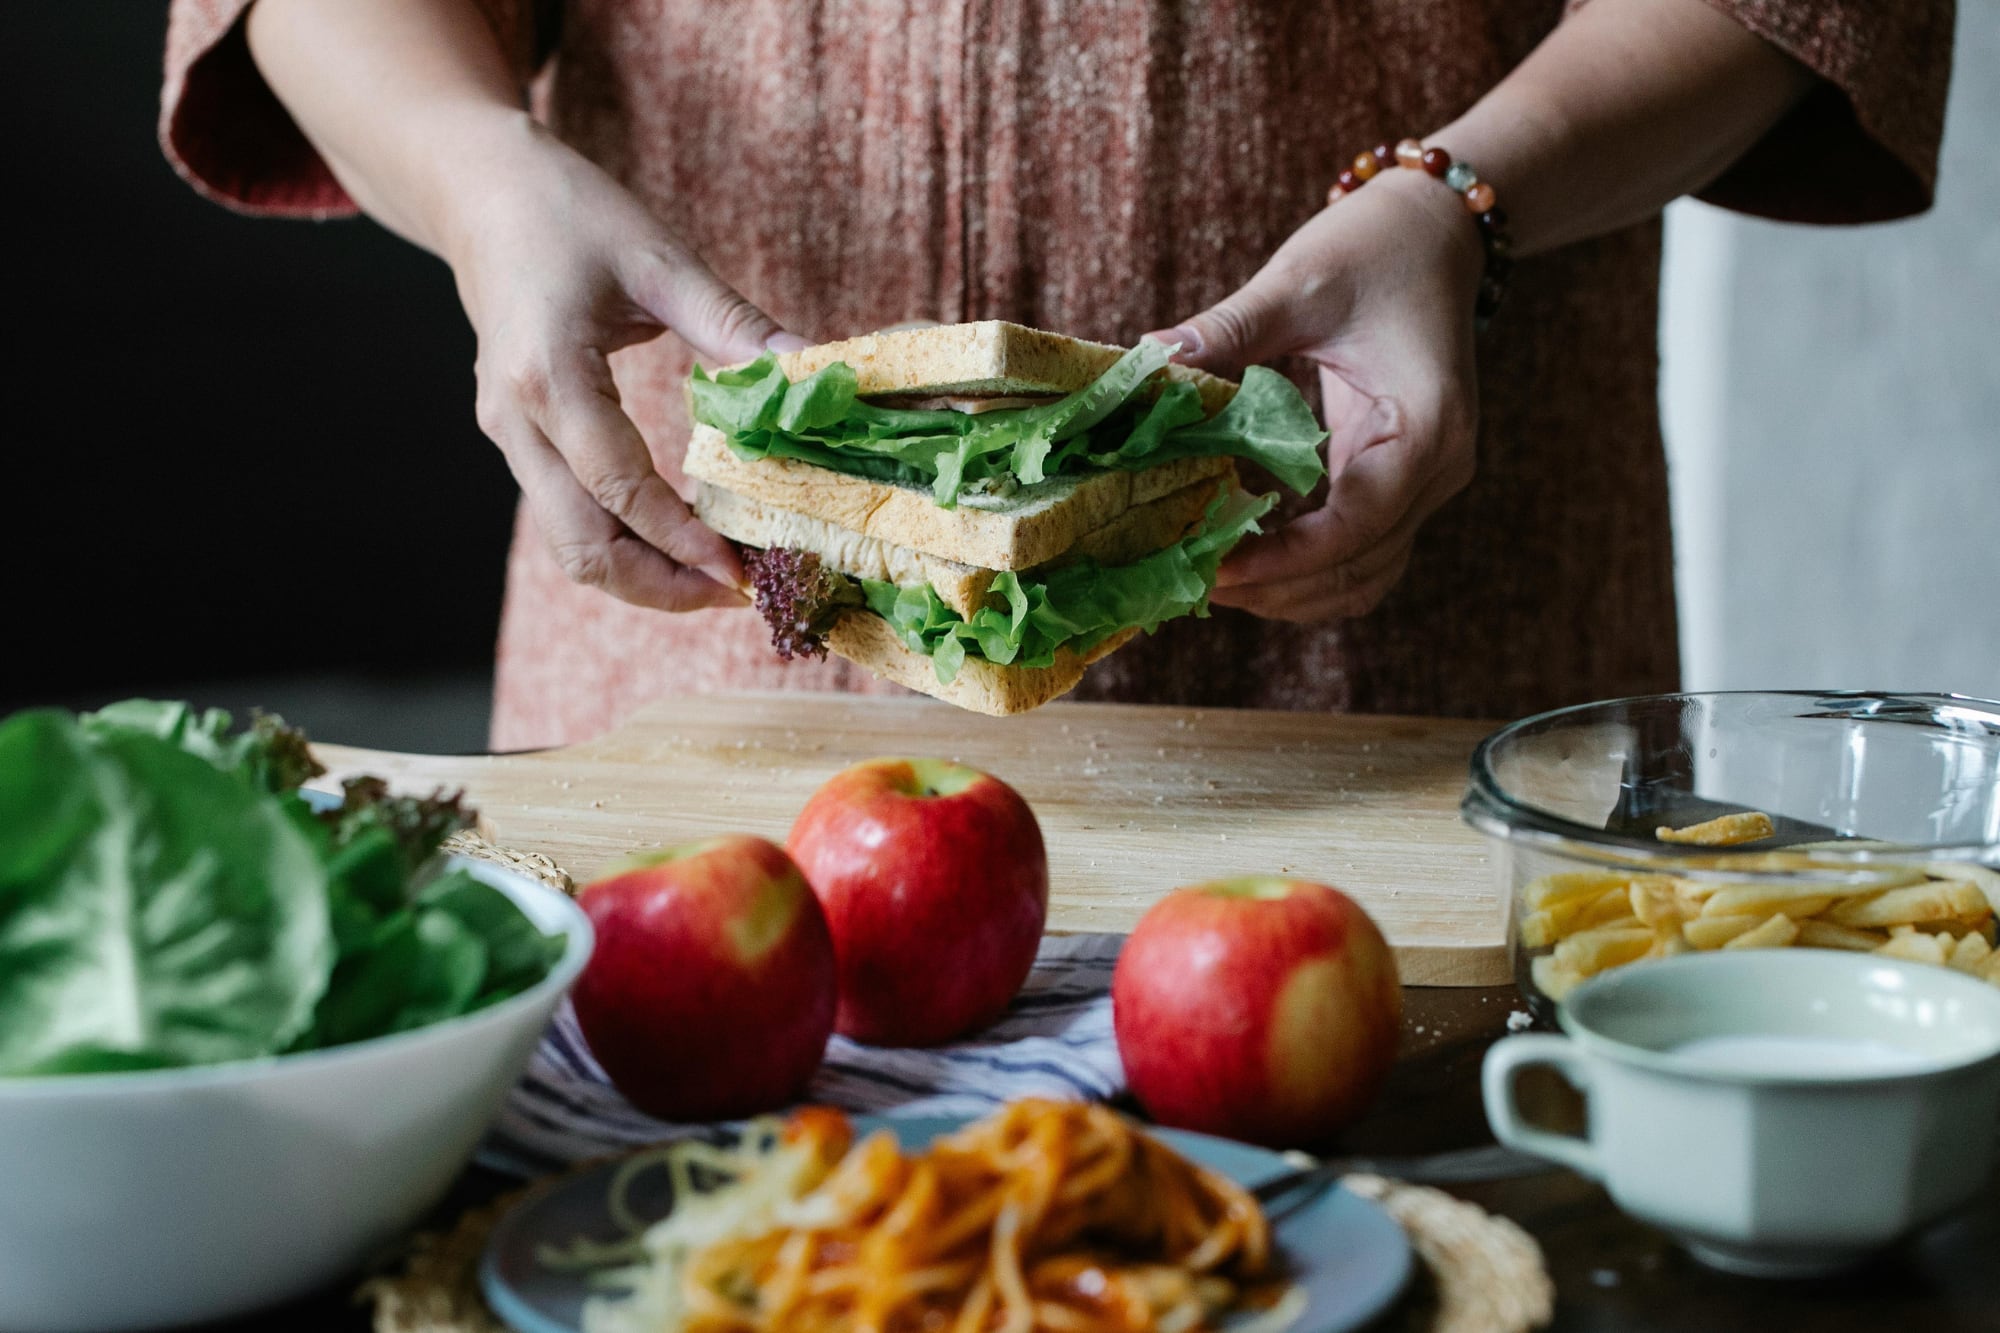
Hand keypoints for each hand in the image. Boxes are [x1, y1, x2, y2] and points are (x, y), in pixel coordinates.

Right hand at [444, 117, 805, 610]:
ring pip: (569, 544)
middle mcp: (516, 420)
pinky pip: (568, 515)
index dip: (681, 539)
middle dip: (661, 585)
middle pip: (581, 545)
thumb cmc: (566, 211)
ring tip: (716, 578)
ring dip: (641, 575)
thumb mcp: (659, 258)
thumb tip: (812, 372)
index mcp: (546, 375)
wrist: (479, 191)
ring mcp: (509, 436)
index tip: (741, 571)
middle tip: (738, 592)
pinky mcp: (519, 439)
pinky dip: (623, 542)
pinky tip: (680, 538)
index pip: (616, 487)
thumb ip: (733, 324)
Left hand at [1147, 168, 1483, 621]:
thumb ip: (1229, 329)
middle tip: (1191, 581)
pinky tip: (1245, 552)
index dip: (1282, 560)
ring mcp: (1424, 483)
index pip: (1355, 525)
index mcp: (1424, 427)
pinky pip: (1358, 551)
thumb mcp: (1299, 283)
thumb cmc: (1375, 247)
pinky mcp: (1400, 482)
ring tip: (1211, 577)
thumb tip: (1148, 359)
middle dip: (1276, 587)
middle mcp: (1437, 470)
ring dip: (1291, 591)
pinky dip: (1306, 567)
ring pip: (1363, 577)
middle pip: (1360, 569)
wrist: (1434, 231)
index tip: (1213, 569)